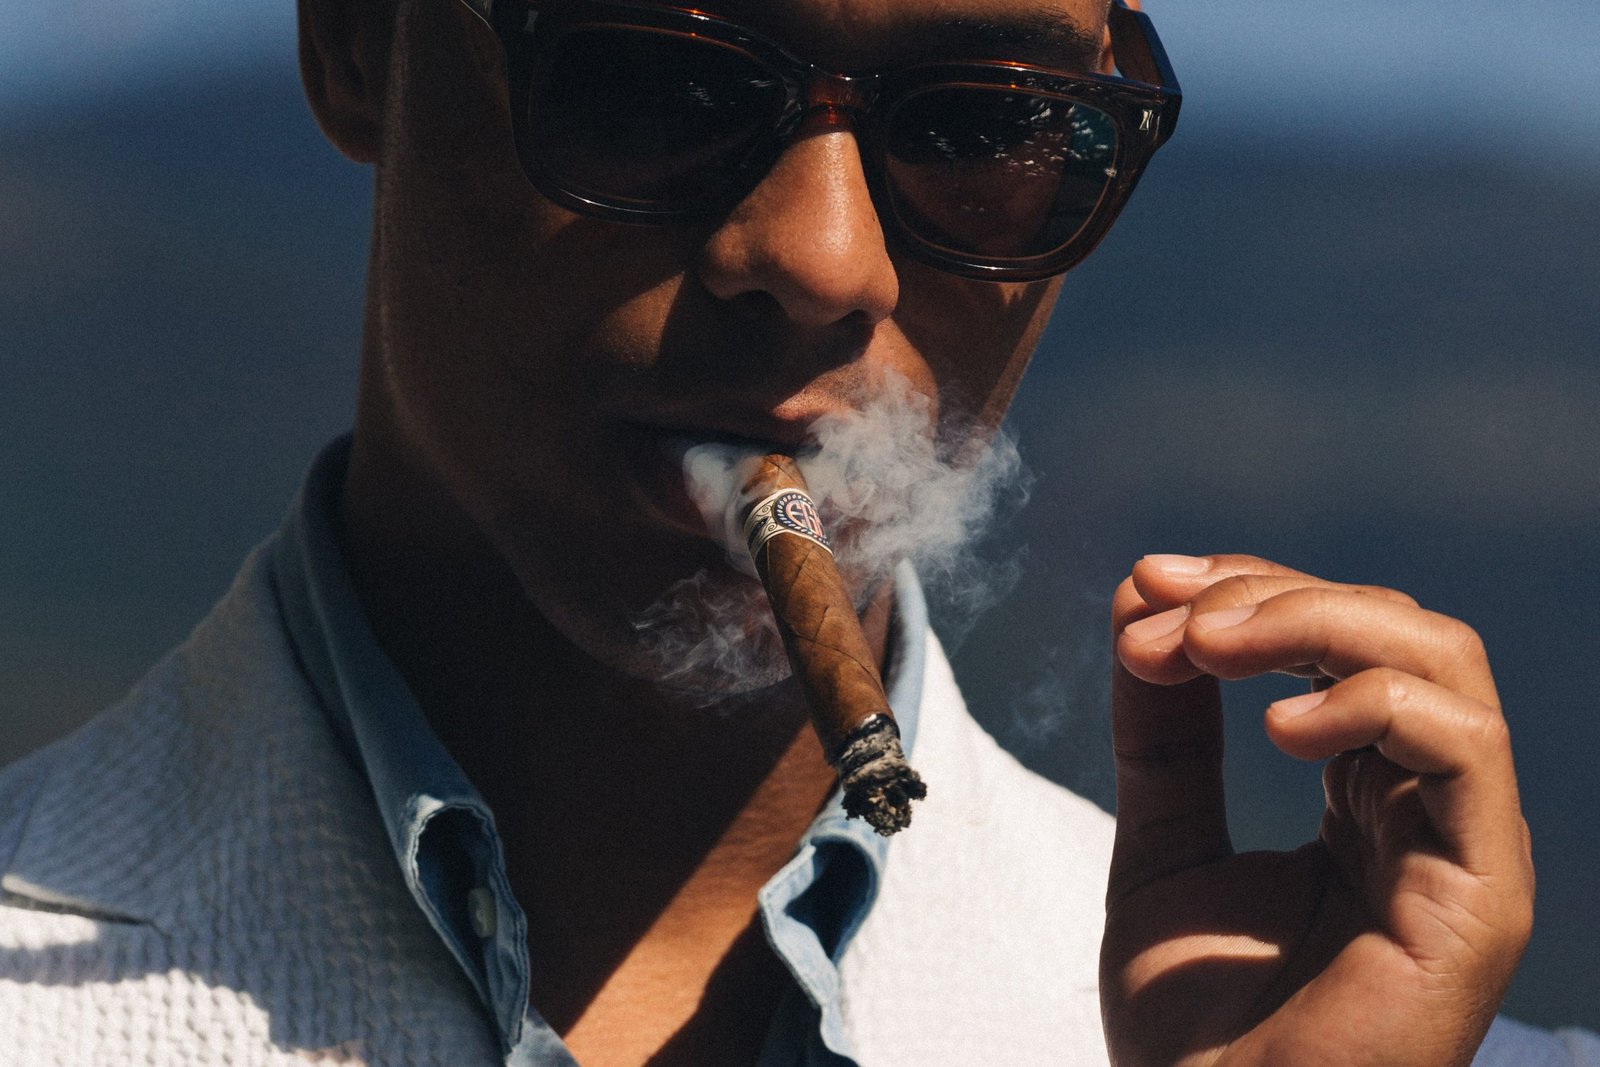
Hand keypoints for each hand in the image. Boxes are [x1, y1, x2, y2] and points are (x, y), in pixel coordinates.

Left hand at [1099, 554, 1533, 1066]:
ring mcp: (1458, 849)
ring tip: (1209, 646)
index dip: (1248, 591)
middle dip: (1270, 595)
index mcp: (1361, 798)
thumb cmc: (1196, 1028)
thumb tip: (1141, 599)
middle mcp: (1420, 810)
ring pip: (1441, 663)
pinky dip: (1370, 702)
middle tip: (1170, 613)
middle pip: (1393, 630)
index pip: (1337, 644)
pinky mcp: (1479, 897)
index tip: (1146, 585)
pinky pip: (1464, 749)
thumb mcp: (1162, 844)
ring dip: (1315, 622)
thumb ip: (1163, 734)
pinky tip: (1276, 730)